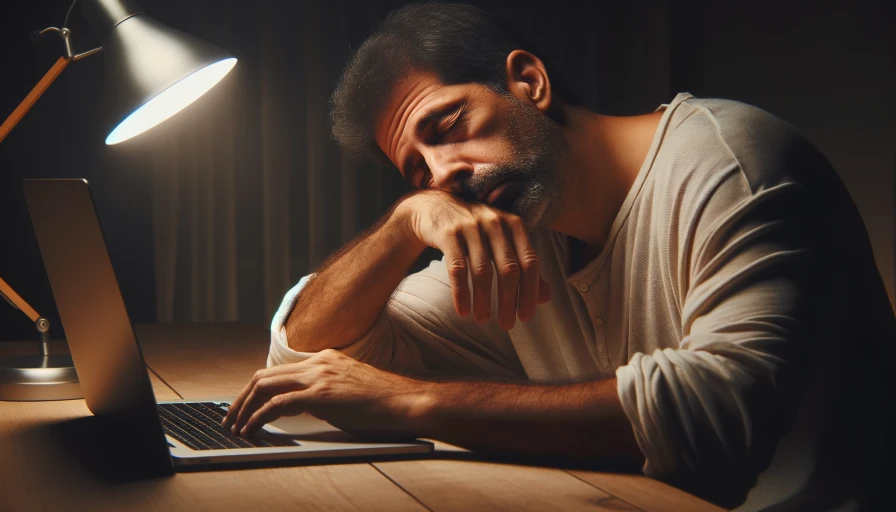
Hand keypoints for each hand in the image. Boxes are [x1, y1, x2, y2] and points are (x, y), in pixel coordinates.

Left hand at [222, 350, 428, 438]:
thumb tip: (304, 406)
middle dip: (242, 397)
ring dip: (244, 407)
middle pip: (265, 375)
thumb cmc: (384, 402)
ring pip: (265, 385)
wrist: (407, 401)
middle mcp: (319, 362)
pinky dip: (259, 417)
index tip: (245, 407)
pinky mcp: (322, 394)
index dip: (257, 390)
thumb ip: (324, 393)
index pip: (280, 371)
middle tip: (231, 417)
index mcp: (325, 358)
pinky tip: (252, 428)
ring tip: (235, 425)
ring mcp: (320, 376)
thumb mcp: (348, 391)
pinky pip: (278, 404)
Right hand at [396, 190, 550, 329]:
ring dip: (483, 300)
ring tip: (482, 320)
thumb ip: (523, 266)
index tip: (526, 317)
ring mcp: (471, 226)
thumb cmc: (475, 228)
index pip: (529, 262)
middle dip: (509, 301)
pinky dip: (461, 293)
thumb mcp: (502, 241)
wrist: (434, 205)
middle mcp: (495, 223)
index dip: (530, 291)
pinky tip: (462, 311)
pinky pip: (457, 268)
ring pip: (482, 271)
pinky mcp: (448, 233)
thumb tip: (546, 297)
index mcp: (514, 225)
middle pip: (508, 269)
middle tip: (507, 325)